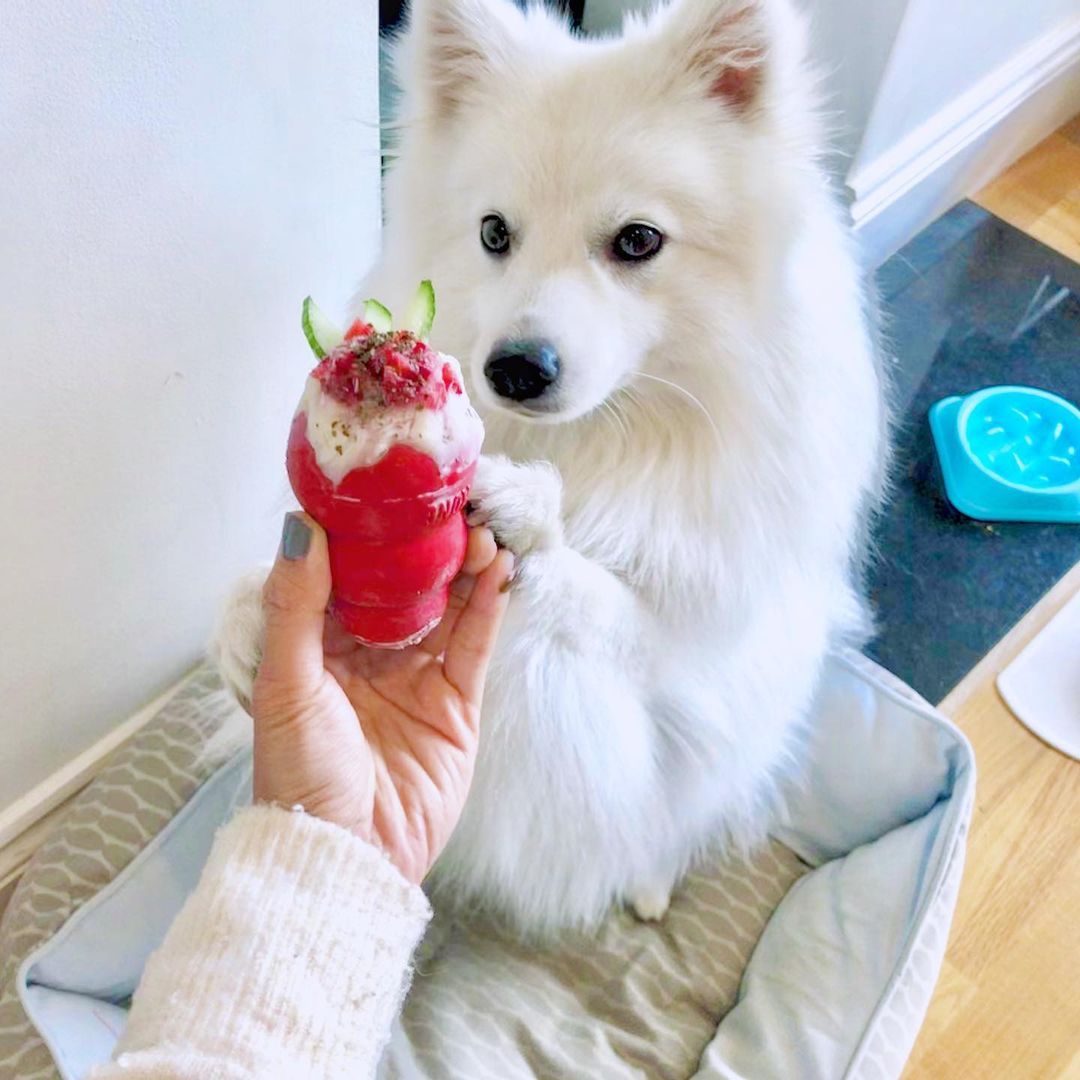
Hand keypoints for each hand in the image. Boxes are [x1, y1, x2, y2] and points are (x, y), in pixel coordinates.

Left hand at [251, 513, 512, 883]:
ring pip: (445, 608)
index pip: (346, 575)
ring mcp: (416, 677)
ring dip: (462, 566)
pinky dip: (487, 605)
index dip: (369, 533)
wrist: (349, 856)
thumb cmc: (301, 773)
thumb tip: (301, 525)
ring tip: (478, 526)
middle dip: (425, 544)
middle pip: (404, 586)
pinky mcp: (455, 702)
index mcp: (318, 649)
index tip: (388, 490)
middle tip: (447, 499)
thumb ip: (295, 604)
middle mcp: (368, 656)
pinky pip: (473, 643)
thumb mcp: (286, 683)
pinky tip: (497, 567)